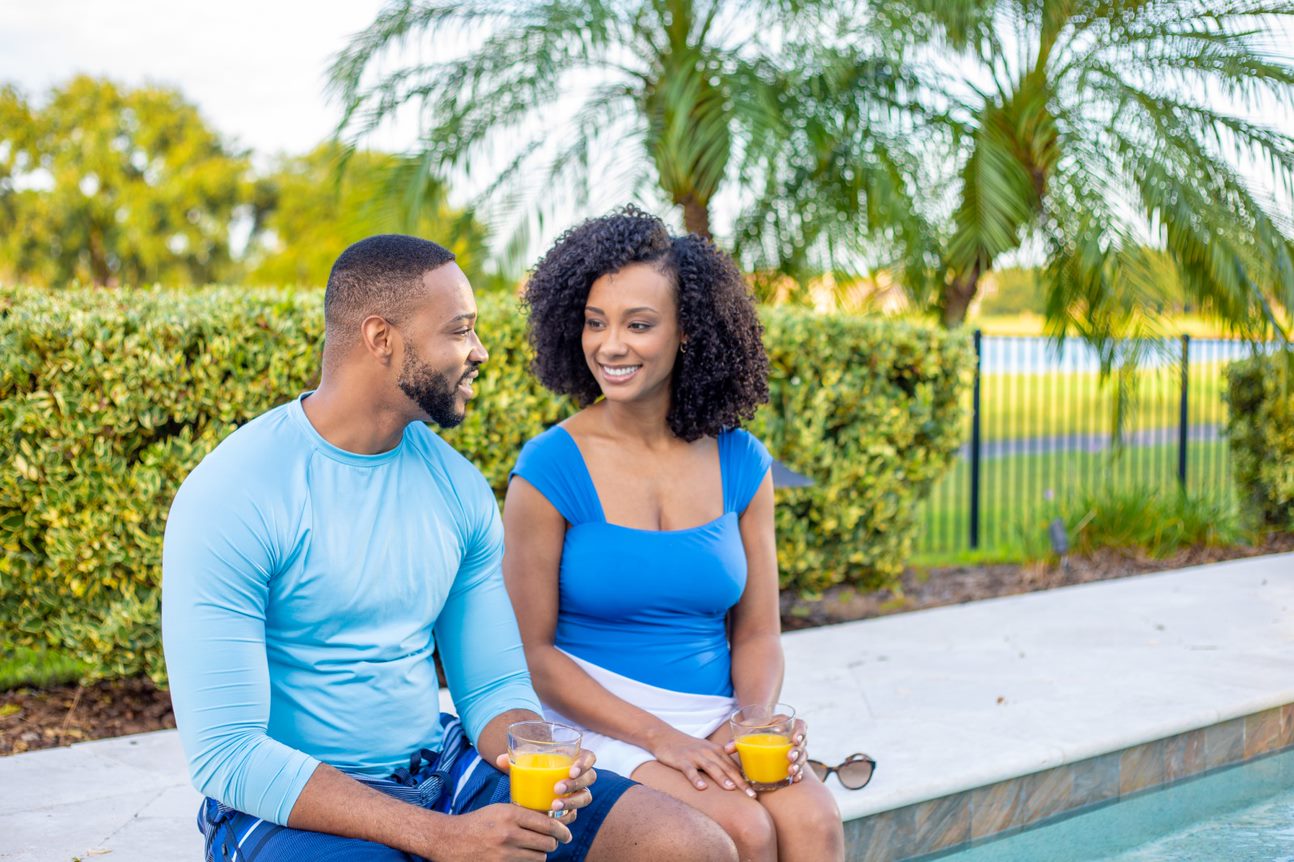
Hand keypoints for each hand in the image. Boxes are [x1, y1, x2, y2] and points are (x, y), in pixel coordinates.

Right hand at [424, 802, 573, 860]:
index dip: (561, 830)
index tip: (566, 834)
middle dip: (552, 843)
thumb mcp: (500, 810)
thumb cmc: (478, 822)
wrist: (449, 839)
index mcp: (511, 814)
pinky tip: (522, 857)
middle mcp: (509, 834)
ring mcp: (504, 854)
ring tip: (533, 850)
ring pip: (539, 858)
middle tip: (550, 843)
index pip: (547, 823)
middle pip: (547, 843)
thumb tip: (550, 818)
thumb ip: (523, 814)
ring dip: (539, 855)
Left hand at [493, 750, 595, 817]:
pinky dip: (566, 816)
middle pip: (590, 778)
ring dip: (572, 801)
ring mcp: (577, 793)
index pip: (589, 757)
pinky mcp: (571, 809)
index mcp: (572, 759)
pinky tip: (556, 820)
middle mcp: (580, 776)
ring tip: (554, 805)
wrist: (529, 794)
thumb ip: (514, 761)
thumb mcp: (523, 766)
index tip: (571, 771)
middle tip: (557, 788)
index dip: (585, 764)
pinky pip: (575, 813)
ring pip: (585, 797)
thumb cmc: (529, 773)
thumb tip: (500, 760)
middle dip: (576, 783)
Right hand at [652, 728, 753, 795]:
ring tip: (731, 789)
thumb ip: (722, 759)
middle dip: (740, 782)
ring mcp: (695, 756)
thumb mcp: (708, 749)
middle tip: (751, 795)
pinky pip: (690, 771)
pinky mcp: (682, 760)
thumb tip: (738, 773)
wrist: (665, 737)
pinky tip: (701, 788)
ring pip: (711, 768)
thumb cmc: (689, 747)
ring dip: (721, 778)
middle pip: (727, 768)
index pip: (734, 767)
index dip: (745, 780)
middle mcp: (709, 752)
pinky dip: (696, 779)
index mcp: (717, 751)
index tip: (755, 793)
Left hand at [723, 717, 808, 783]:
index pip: (801, 726)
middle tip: (790, 757)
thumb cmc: (755, 728)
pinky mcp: (792, 762)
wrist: (758, 733)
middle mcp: (794, 738)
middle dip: (798, 751)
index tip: (795, 739)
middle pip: (802, 744)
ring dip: (798, 764)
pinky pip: (800, 769)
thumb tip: (726, 749)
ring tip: (791, 770)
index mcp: (787, 724)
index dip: (801, 732)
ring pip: (802, 757)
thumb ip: (739, 736)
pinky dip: (798, 774)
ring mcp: (795, 751)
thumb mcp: (748, 729)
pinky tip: (795, 779)